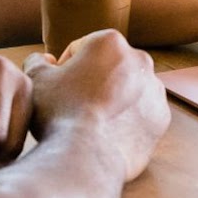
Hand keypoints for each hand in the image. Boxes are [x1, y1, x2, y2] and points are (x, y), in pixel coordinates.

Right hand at [25, 29, 169, 181]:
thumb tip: (45, 60)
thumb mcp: (36, 80)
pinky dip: (127, 121)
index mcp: (110, 41)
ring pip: (127, 90)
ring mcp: (154, 89)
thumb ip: (37, 62)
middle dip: (92, 82)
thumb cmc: (59, 112)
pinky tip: (108, 134)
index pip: (81, 50)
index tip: (58, 90)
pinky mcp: (161, 117)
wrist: (86, 155)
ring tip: (92, 123)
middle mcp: (140, 59)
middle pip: (108, 68)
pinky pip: (140, 114)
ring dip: (112, 100)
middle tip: (74, 106)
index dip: (63, 69)